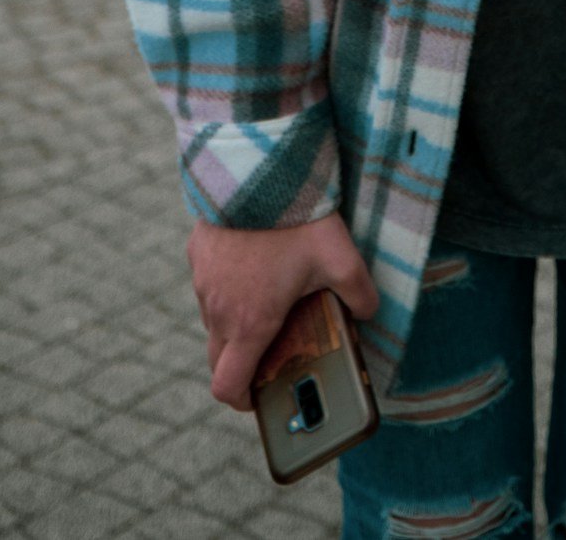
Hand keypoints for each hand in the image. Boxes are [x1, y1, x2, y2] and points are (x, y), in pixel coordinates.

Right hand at [187, 213, 379, 410]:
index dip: (242, 400)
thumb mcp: (342, 259)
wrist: (257, 165)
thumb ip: (360, 295)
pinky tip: (253, 259)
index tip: (258, 396)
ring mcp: (203, 280)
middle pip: (218, 359)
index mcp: (250, 322)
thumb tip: (369, 312)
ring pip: (213, 317)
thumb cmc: (297, 218)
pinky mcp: (197, 251)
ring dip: (233, 320)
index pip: (228, 387)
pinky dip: (225, 283)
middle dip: (240, 364)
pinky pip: (207, 281)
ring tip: (268, 296)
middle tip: (269, 349)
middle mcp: (218, 309)